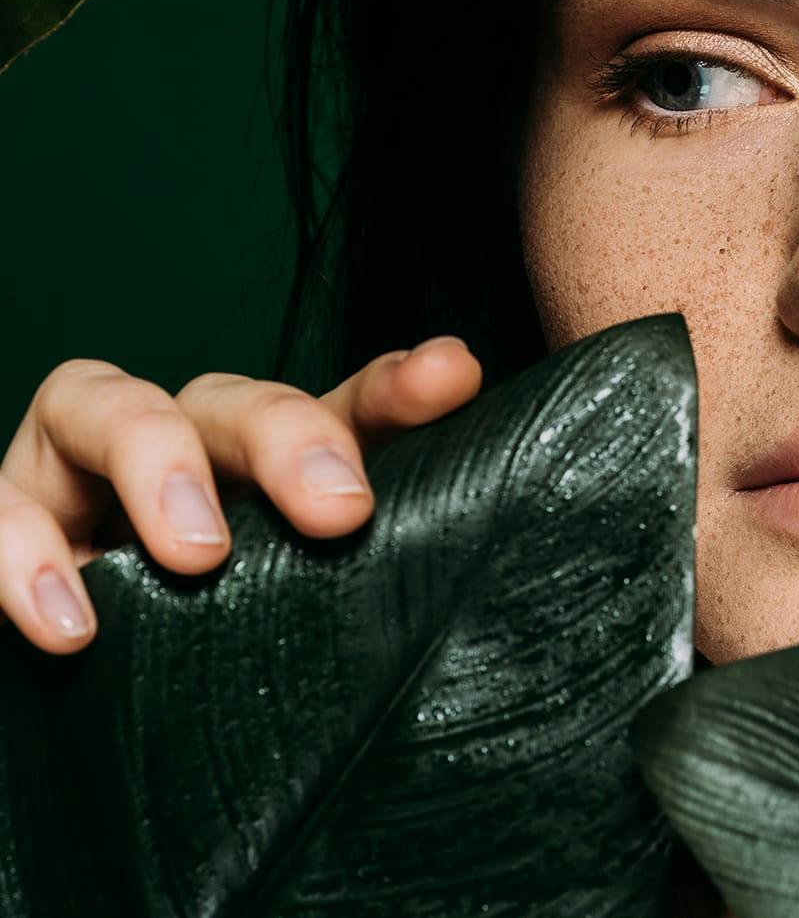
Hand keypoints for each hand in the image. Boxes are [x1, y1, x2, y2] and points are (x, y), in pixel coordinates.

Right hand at [0, 335, 481, 653]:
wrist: (83, 697)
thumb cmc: (212, 647)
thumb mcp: (302, 604)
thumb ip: (387, 552)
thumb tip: (475, 500)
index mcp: (266, 466)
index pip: (340, 409)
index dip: (395, 390)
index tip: (449, 378)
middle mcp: (180, 447)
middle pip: (230, 400)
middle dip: (285, 437)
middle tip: (337, 512)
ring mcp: (79, 475)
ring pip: (104, 406)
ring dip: (157, 465)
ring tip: (199, 556)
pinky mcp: (12, 521)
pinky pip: (3, 513)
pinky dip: (26, 558)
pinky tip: (71, 623)